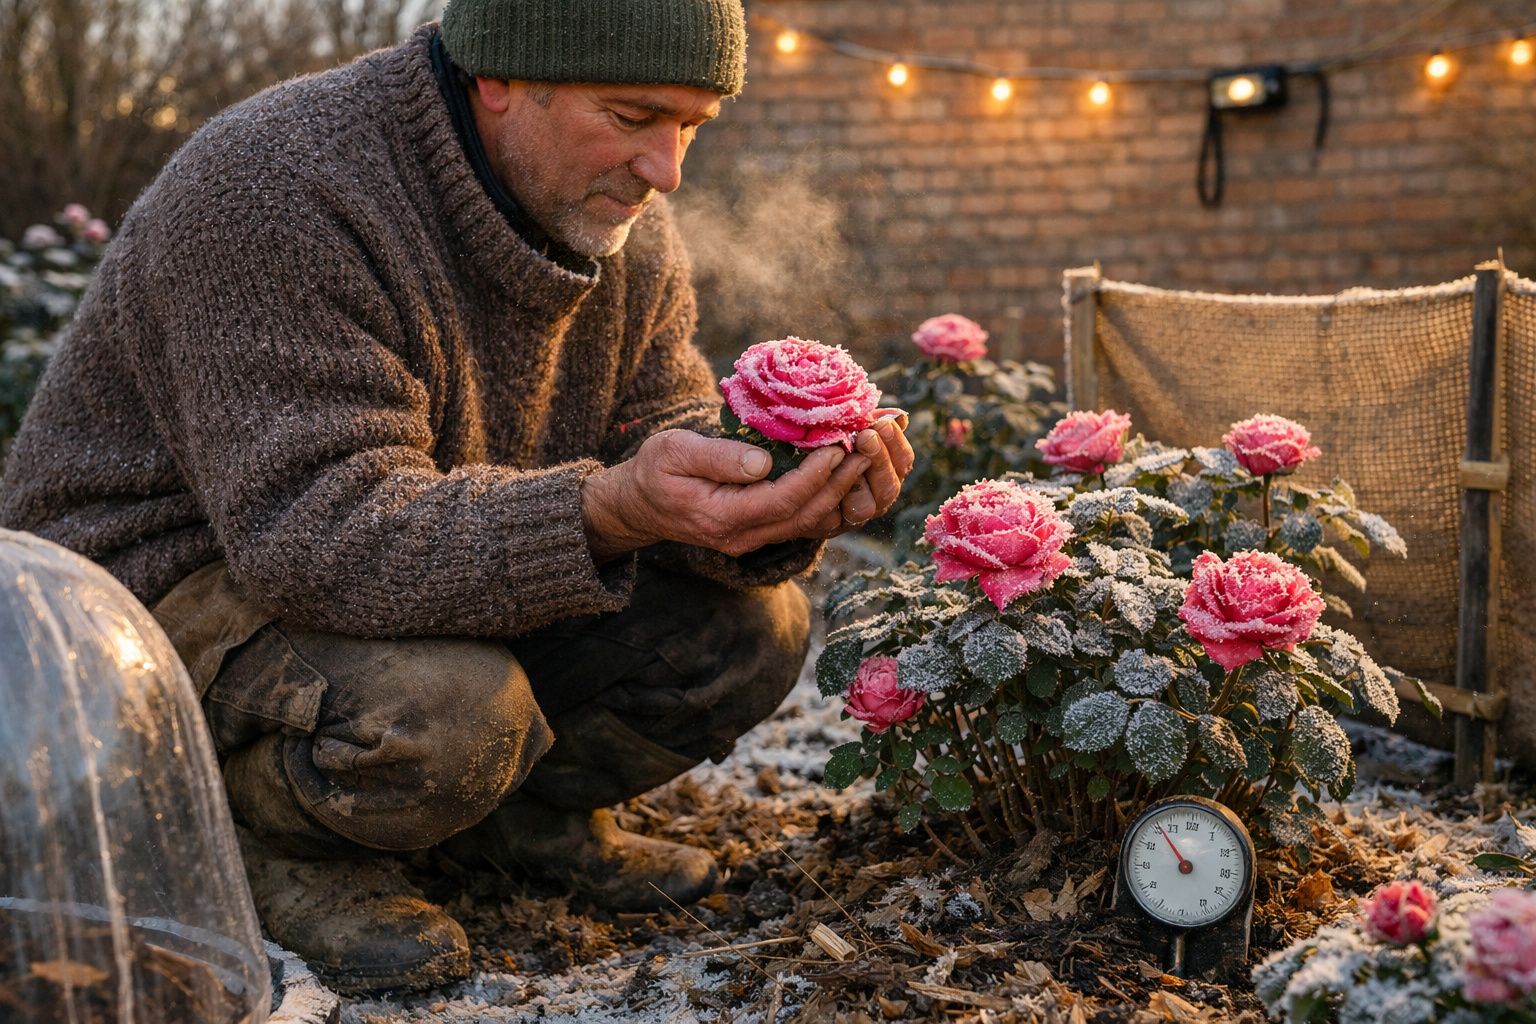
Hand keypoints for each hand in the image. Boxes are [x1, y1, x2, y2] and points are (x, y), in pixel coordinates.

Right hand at [581, 429, 870, 560]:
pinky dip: (826, 497)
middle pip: (805, 515)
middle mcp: (744, 536)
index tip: (838, 444)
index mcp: (723, 517)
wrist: (637, 506)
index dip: (815, 474)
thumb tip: (764, 461)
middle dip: (841, 482)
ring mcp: (753, 538)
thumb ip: (717, 457)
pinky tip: (842, 471)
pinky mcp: (759, 531)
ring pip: (809, 523)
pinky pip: (801, 520)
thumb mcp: (674, 452)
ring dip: (840, 491)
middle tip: (868, 447)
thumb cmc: (653, 471)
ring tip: (865, 456)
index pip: (783, 499)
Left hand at [837, 409, 914, 529]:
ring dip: (856, 481)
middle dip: (878, 459)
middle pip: (889, 486)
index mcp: (889, 471)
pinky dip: (832, 498)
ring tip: (843, 456)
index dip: (896, 442)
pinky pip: (836, 519)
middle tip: (865, 437)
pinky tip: (825, 476)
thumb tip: (899, 416)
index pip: (903, 460)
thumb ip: (874, 422)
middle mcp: (878, 497)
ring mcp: (857, 514)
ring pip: (865, 507)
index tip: (883, 423)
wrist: (799, 470)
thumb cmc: (832, 440)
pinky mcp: (833, 526)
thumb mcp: (853, 428)